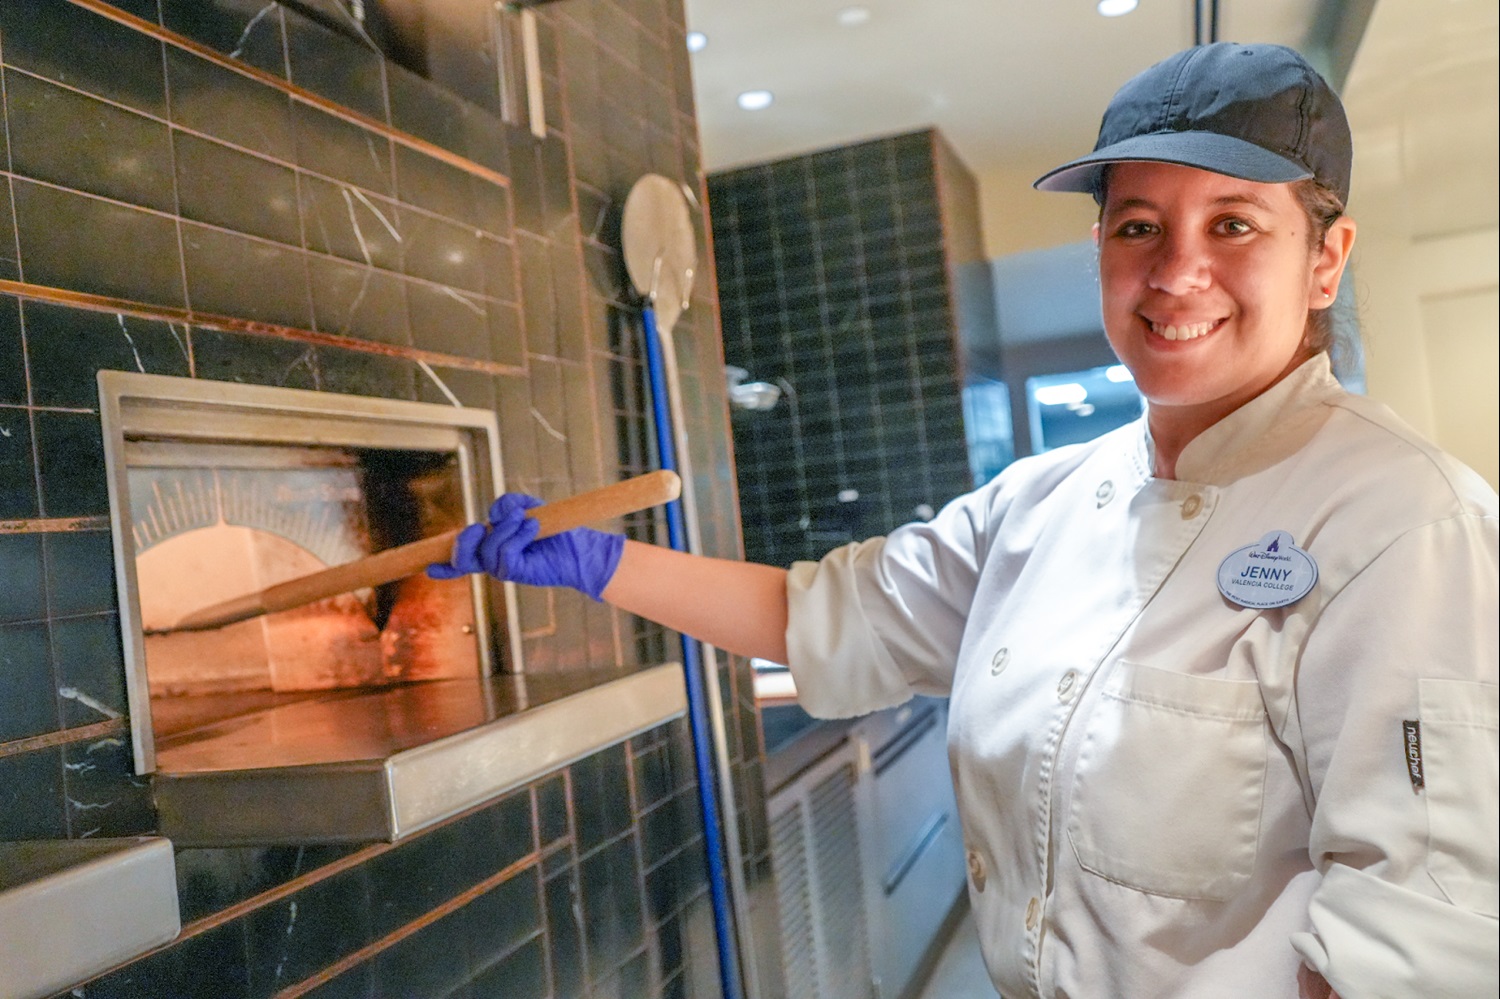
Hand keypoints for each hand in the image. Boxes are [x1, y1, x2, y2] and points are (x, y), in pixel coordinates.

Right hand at [426, 493, 625, 600]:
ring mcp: (504, 569)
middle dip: (463, 541)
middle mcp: (493, 562)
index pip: (462, 559)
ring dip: (505, 529)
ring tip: (526, 521)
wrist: (577, 545)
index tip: (428, 568)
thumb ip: (507, 505)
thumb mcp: (525, 508)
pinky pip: (505, 554)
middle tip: (479, 526)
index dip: (443, 565)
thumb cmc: (552, 527)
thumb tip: (495, 514)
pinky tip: (532, 527)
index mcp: (490, 548)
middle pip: (461, 559)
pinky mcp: (517, 572)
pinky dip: (517, 536)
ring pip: (486, 551)